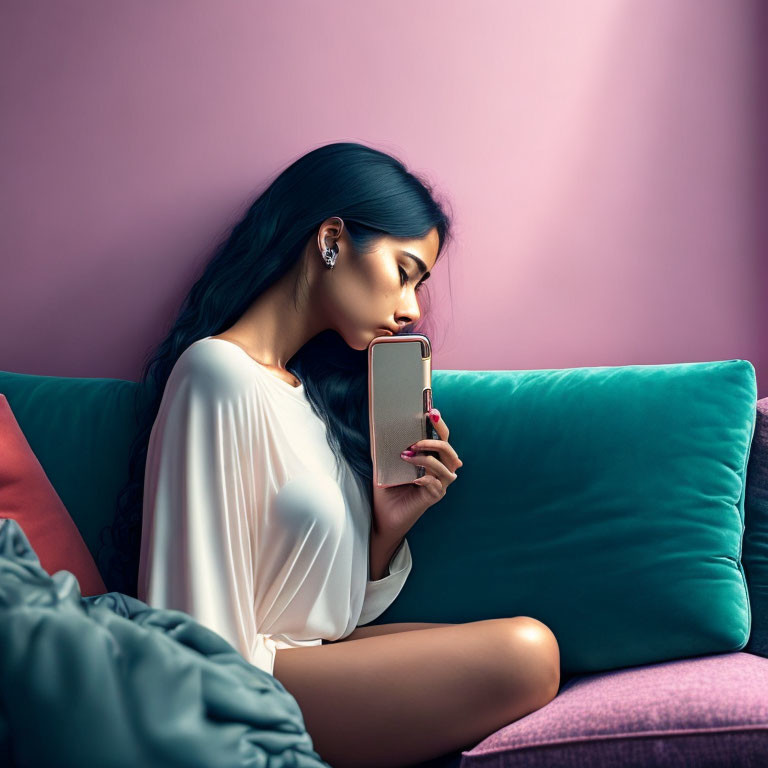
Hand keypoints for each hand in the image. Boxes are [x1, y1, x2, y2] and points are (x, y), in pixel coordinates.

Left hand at [371, 407, 462, 538]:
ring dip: (428, 459)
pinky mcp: (433, 498)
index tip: (432, 411)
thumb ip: (386, 447)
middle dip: (436, 441)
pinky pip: (436, 485)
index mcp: (431, 459)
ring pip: (447, 467)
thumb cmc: (387, 489)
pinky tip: (413, 478)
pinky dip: (426, 478)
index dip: (439, 425)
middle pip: (450, 451)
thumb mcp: (385, 464)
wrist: (382, 516)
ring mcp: (439, 485)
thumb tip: (377, 425)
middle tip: (416, 441)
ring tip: (407, 456)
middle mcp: (439, 471)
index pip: (441, 438)